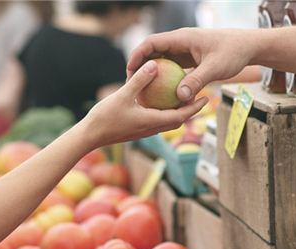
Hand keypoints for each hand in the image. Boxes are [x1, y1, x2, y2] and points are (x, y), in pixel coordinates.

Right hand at [81, 60, 208, 147]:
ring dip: (179, 111)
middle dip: (191, 110)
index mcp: (152, 122)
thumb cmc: (105, 117)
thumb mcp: (123, 95)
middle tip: (201, 96)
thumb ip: (139, 80)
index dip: (195, 107)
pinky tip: (160, 100)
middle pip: (178, 120)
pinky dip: (164, 111)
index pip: (181, 116)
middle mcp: (152, 128)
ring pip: (168, 121)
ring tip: (184, 97)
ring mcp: (145, 130)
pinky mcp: (138, 129)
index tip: (206, 98)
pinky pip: (157, 120)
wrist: (90, 136)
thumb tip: (154, 64)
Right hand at [127, 28, 256, 101]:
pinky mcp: (190, 59)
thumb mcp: (214, 68)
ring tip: (143, 90)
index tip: (129, 70)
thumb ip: (196, 81)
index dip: (137, 55)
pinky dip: (166, 78)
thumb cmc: (233, 53)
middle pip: (153, 51)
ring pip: (162, 60)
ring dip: (152, 73)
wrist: (248, 47)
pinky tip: (162, 95)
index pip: (152, 43)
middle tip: (131, 84)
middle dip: (140, 66)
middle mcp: (181, 42)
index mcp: (182, 38)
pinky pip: (173, 68)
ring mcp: (185, 50)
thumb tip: (179, 97)